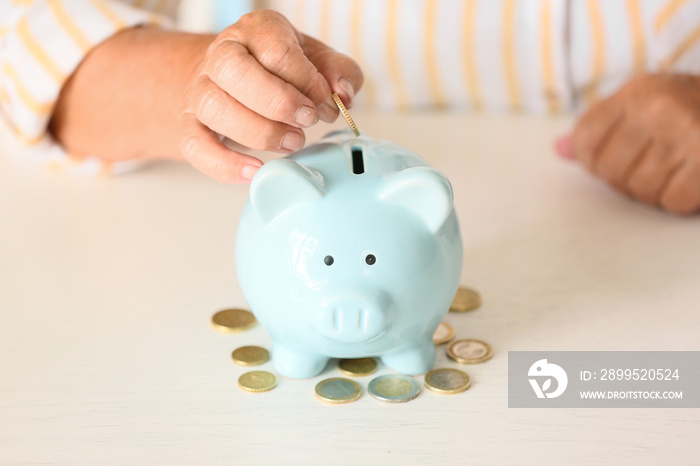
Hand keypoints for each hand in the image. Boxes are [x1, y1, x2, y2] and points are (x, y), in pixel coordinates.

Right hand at [180, 10, 362, 182]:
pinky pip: (196, 146)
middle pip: (236, 72)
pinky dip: (224, 164)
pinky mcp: (190, 124)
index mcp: (256, 31)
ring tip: (292, 142)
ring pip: (215, 108)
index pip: (277, 52)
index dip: (308, 83)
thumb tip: (343, 94)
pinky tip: (254, 171)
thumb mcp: (315, 60)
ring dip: (259, 133)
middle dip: (279, 103)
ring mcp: (201, 90)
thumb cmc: (278, 70)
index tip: (325, 105)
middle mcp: (222, 55)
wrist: (230, 79)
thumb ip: (338, 71)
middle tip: (307, 121)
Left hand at [555, 73, 699, 213]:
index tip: (614, 159)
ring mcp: (687, 133)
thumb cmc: (691, 110)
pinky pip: (675, 201)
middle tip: (650, 168)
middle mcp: (659, 108)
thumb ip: (601, 127)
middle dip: (625, 179)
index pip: (585, 141)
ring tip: (672, 172)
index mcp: (637, 92)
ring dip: (654, 192)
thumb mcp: (645, 104)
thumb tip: (559, 150)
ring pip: (641, 190)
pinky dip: (680, 200)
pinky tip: (690, 182)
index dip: (593, 161)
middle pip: (609, 170)